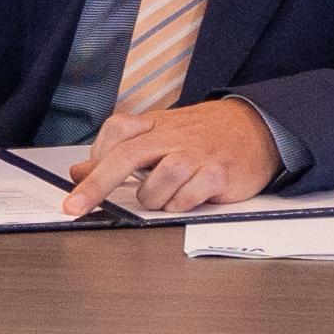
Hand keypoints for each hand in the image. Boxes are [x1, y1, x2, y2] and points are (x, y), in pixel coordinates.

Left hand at [62, 98, 281, 215]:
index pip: (114, 134)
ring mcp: (197, 153)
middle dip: (97, 185)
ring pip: (160, 178)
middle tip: (77, 208)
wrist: (257, 126)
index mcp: (153, 125)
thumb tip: (77, 172)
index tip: (76, 192)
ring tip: (160, 199)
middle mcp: (172, 136)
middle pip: (127, 155)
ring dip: (152, 198)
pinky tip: (184, 201)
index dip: (93, 162)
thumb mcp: (157, 136)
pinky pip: (190, 194)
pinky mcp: (219, 172)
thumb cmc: (203, 135)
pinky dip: (181, 204)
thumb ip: (117, 154)